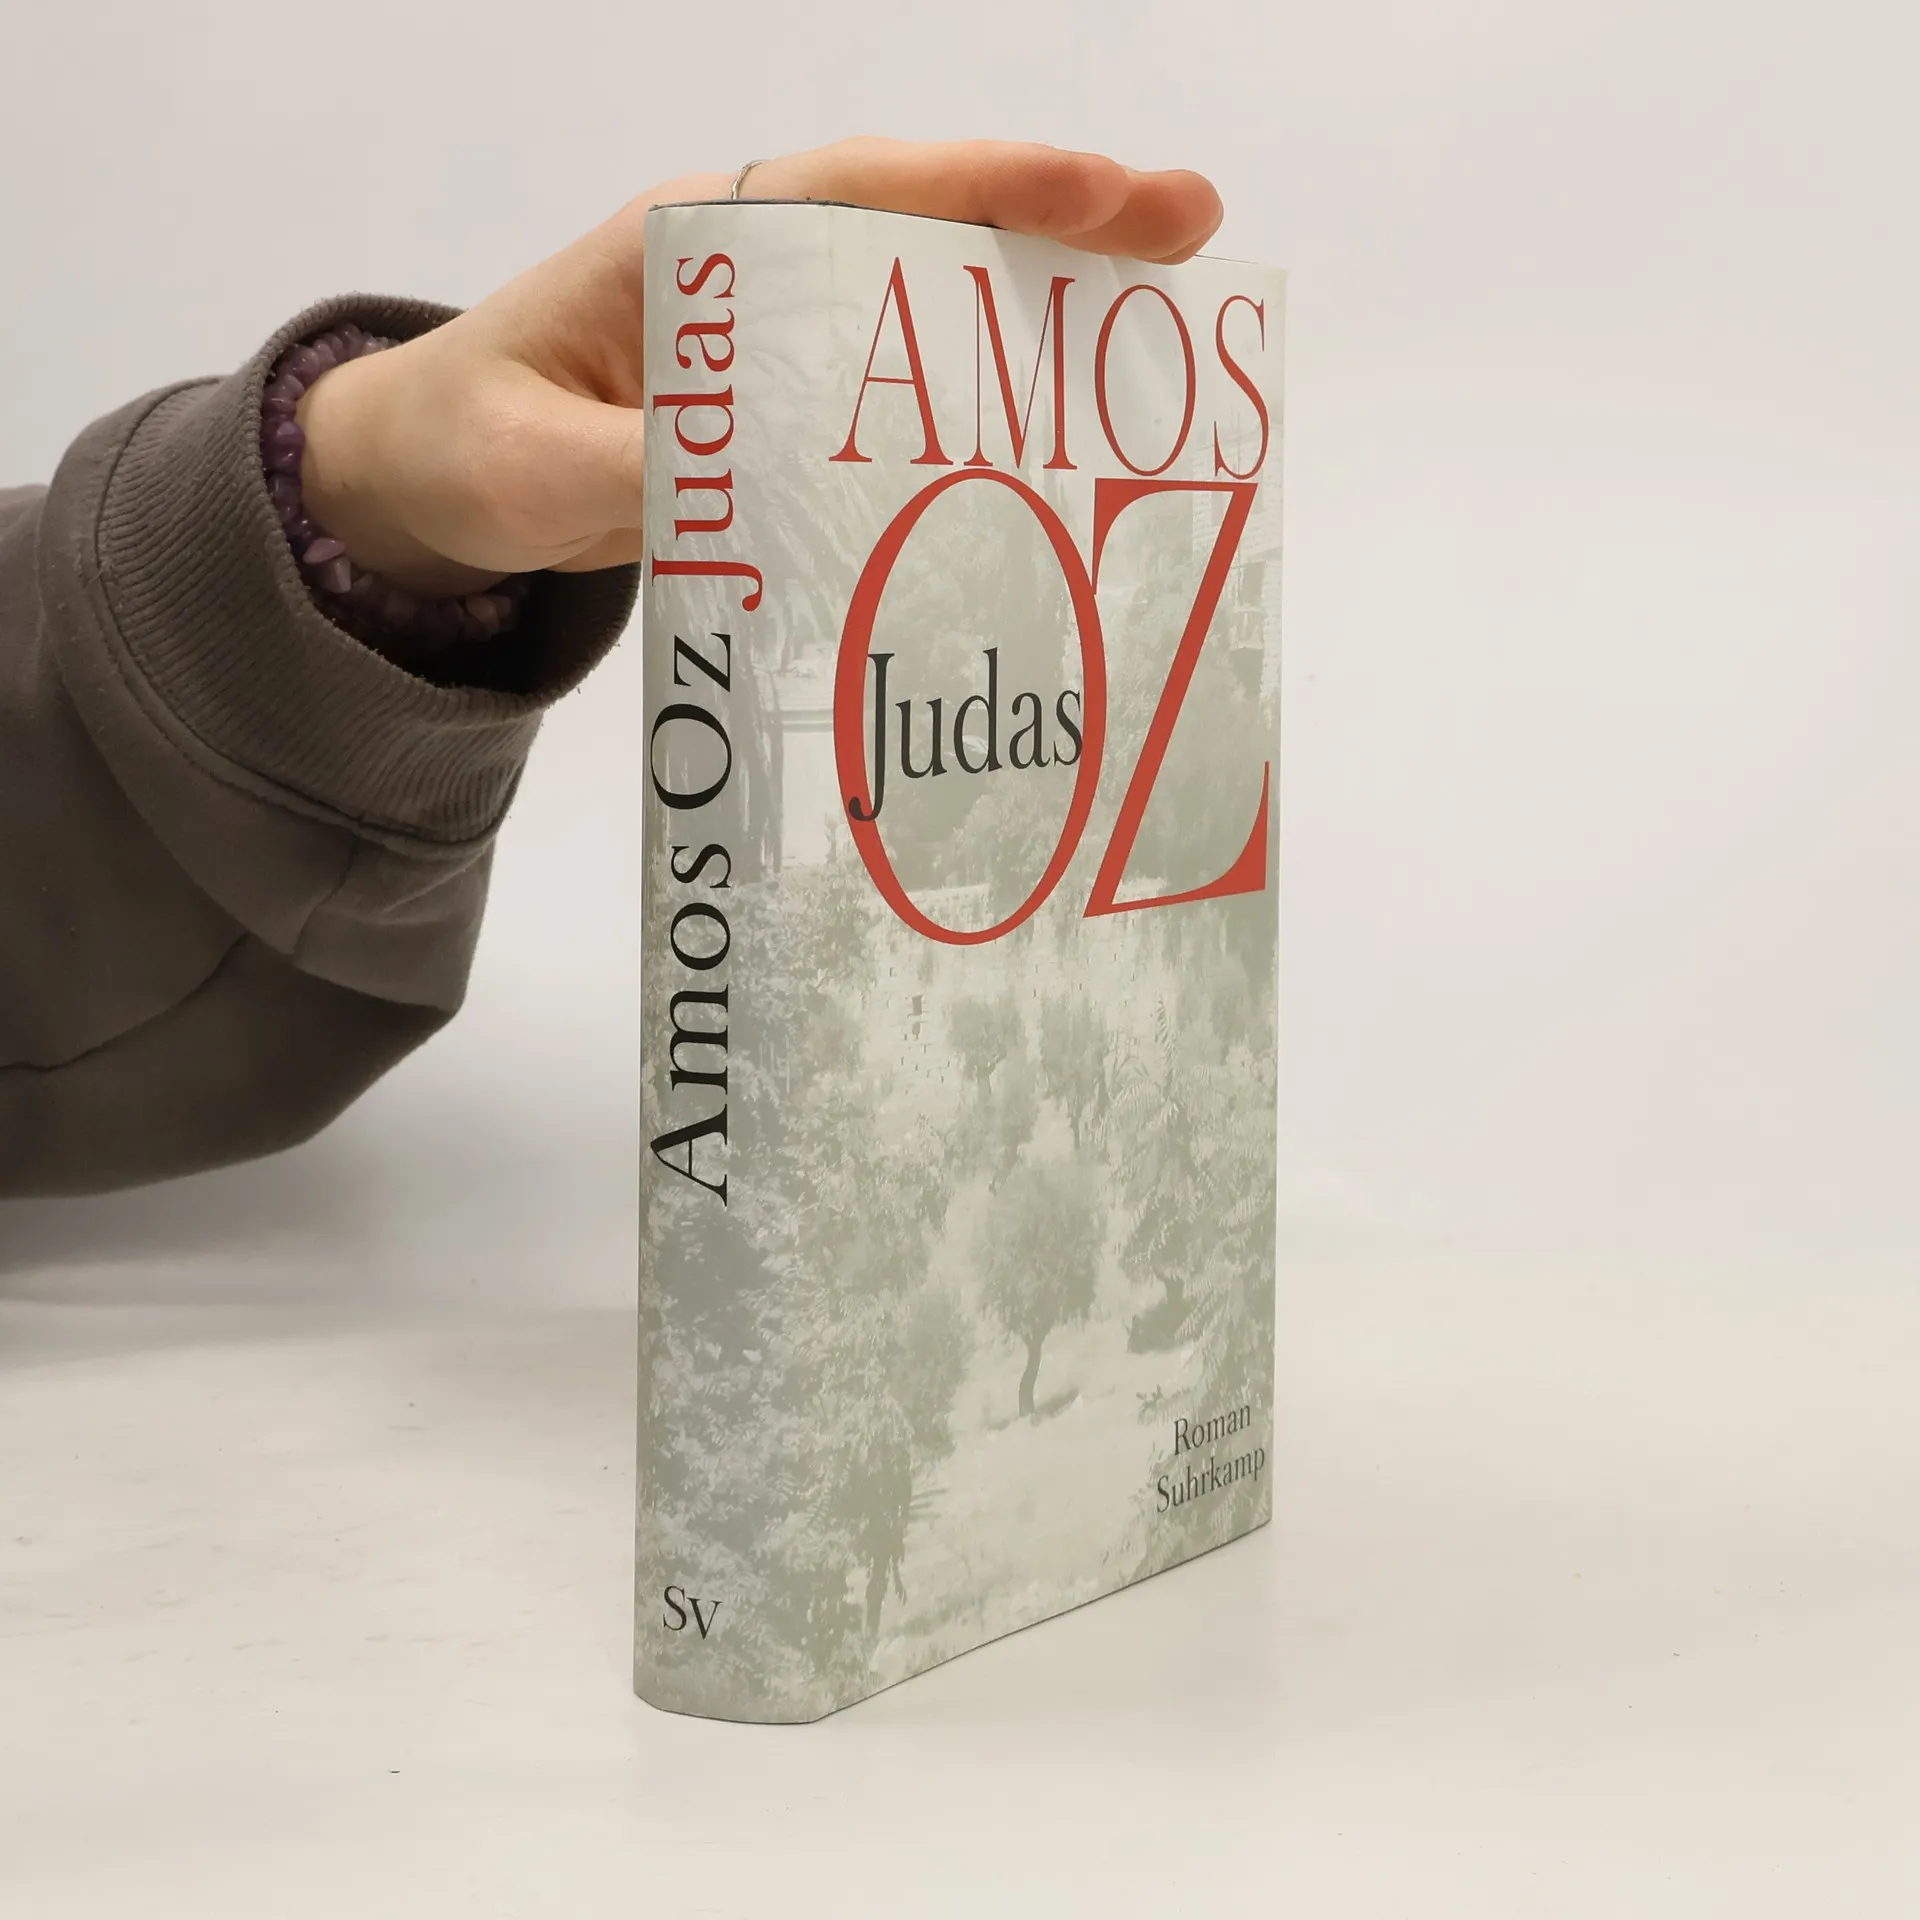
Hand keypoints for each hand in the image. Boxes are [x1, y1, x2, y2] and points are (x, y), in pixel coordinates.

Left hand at [295, 138, 1224, 597]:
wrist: (434, 483)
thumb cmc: (470, 447)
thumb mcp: (530, 462)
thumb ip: (632, 468)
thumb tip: (754, 484)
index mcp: (696, 252)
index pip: (855, 191)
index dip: (982, 182)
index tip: (1099, 184)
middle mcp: (757, 280)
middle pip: (927, 228)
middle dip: (1059, 223)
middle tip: (1193, 230)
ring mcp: (783, 346)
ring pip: (934, 300)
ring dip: (1047, 308)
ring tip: (1171, 323)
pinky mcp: (793, 413)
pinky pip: (906, 389)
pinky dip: (988, 394)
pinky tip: (1064, 427)